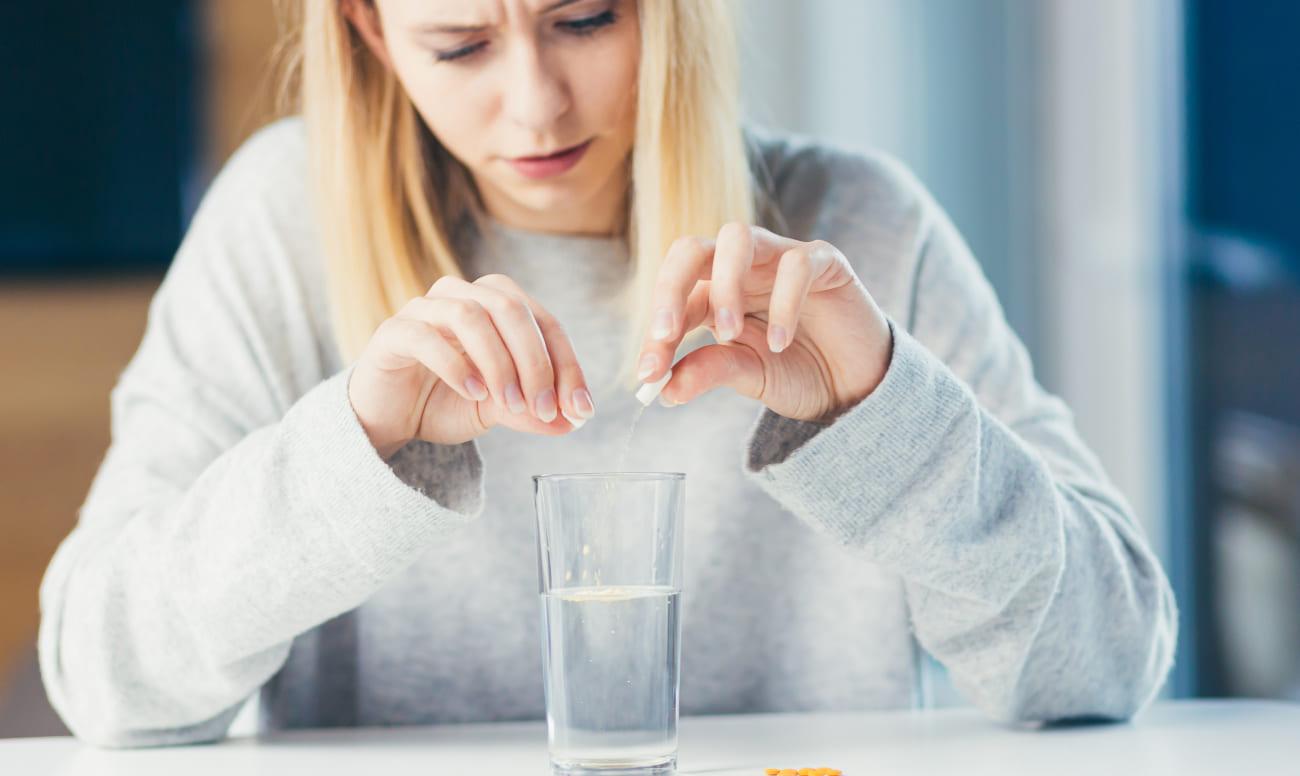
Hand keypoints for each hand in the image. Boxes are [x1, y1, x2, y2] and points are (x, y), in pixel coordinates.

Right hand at [349, 274, 595, 456]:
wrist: (386, 418)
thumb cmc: (443, 403)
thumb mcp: (495, 410)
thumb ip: (530, 410)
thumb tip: (571, 421)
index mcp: (494, 306)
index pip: (543, 322)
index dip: (567, 364)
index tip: (581, 409)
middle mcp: (461, 297)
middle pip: (510, 307)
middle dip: (536, 361)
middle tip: (544, 408)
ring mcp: (423, 310)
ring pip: (471, 315)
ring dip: (499, 362)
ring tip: (509, 403)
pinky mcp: (392, 332)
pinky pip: (425, 336)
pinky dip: (456, 365)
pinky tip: (473, 393)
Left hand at [636, 223, 892, 422]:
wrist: (856, 384)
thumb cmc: (797, 372)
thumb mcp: (748, 377)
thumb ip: (708, 373)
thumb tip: (662, 390)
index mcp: (715, 292)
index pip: (673, 297)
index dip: (655, 332)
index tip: (648, 373)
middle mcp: (742, 267)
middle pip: (691, 249)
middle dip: (669, 288)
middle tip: (667, 334)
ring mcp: (781, 257)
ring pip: (737, 237)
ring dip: (725, 285)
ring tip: (729, 333)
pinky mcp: (825, 262)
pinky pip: (796, 263)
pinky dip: (783, 303)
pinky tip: (781, 341)